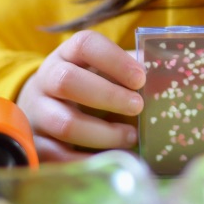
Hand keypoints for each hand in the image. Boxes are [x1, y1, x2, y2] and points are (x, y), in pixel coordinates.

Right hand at [16, 30, 145, 161]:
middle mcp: (47, 79)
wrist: (43, 108)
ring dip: (103, 133)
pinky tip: (112, 159)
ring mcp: (37, 112)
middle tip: (138, 107)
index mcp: (68, 54)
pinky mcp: (35, 143)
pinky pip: (57, 156)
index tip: (140, 78)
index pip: (86, 44)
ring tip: (131, 136)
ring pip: (64, 122)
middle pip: (67, 81)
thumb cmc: (88, 85)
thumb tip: (168, 76)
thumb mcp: (105, 71)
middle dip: (108, 96)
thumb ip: (131, 70)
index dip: (114, 59)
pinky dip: (88, 159)